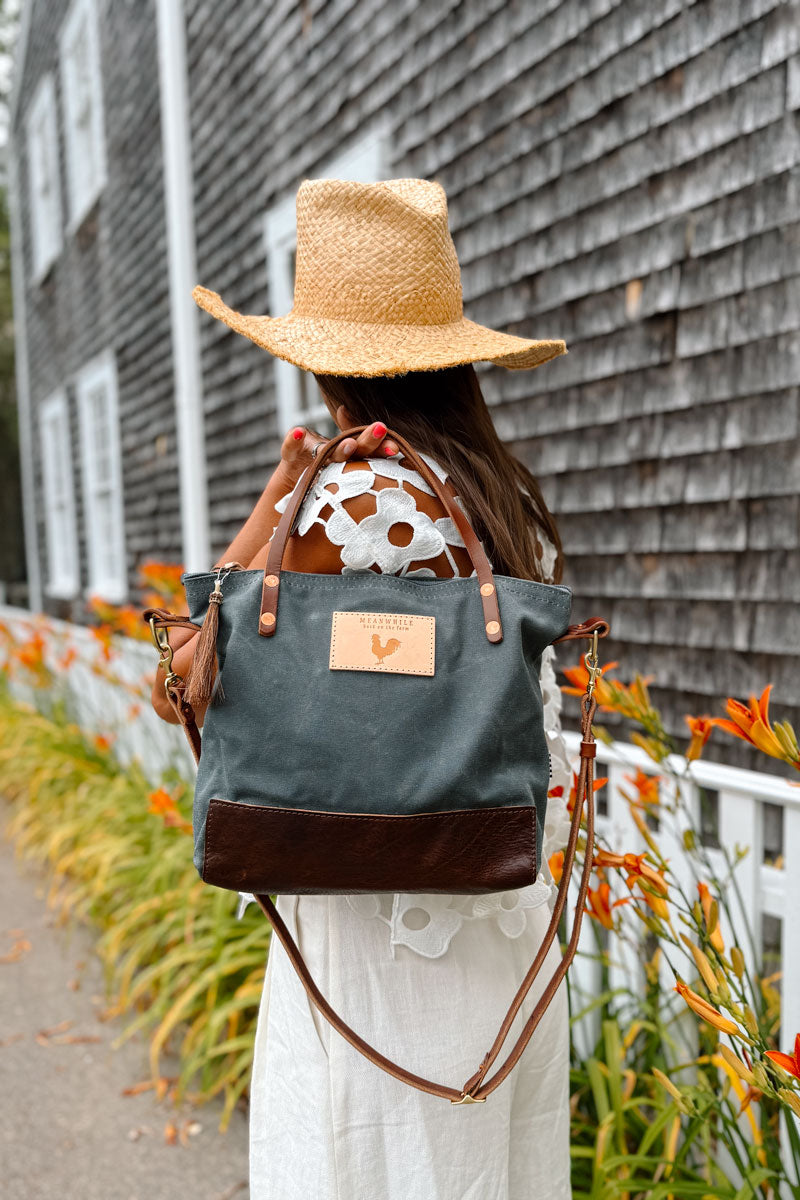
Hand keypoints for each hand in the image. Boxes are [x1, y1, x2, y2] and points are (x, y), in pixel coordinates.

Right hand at [278, 422, 398, 485]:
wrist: (291, 490)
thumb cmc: (322, 489)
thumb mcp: (343, 492)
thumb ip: (363, 489)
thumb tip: (386, 515)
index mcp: (351, 460)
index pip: (369, 451)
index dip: (381, 448)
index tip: (395, 449)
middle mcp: (334, 452)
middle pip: (353, 445)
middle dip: (367, 439)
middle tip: (380, 430)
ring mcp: (312, 452)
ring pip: (327, 448)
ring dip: (338, 447)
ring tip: (349, 445)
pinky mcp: (291, 455)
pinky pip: (291, 447)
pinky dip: (293, 440)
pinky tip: (298, 433)